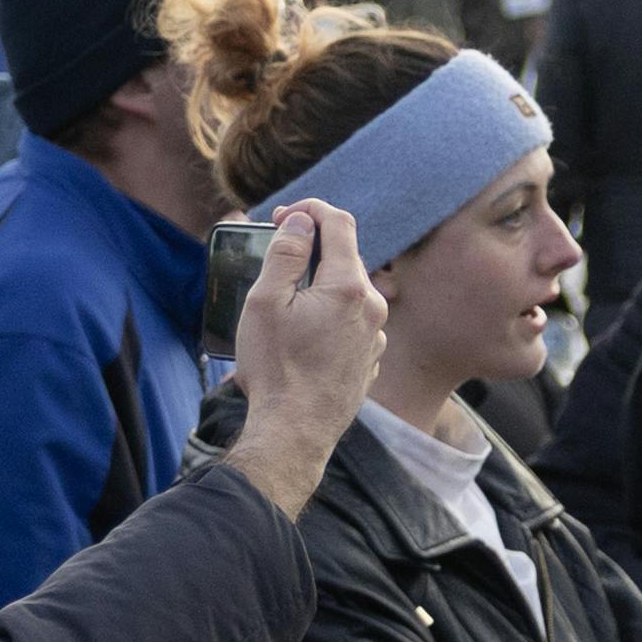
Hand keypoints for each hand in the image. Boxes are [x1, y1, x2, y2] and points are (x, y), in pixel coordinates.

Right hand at [214, 201, 389, 514]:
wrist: (295, 431)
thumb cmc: (275, 367)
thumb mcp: (266, 301)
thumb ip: (285, 253)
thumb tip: (300, 222)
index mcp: (348, 286)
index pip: (339, 223)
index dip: (309, 210)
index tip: (281, 216)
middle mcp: (372, 307)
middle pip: (345, 257)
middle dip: (312, 246)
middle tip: (277, 251)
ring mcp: (376, 336)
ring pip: (349, 291)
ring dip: (321, 282)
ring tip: (286, 298)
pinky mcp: (370, 359)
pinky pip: (351, 322)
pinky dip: (329, 313)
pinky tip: (303, 332)